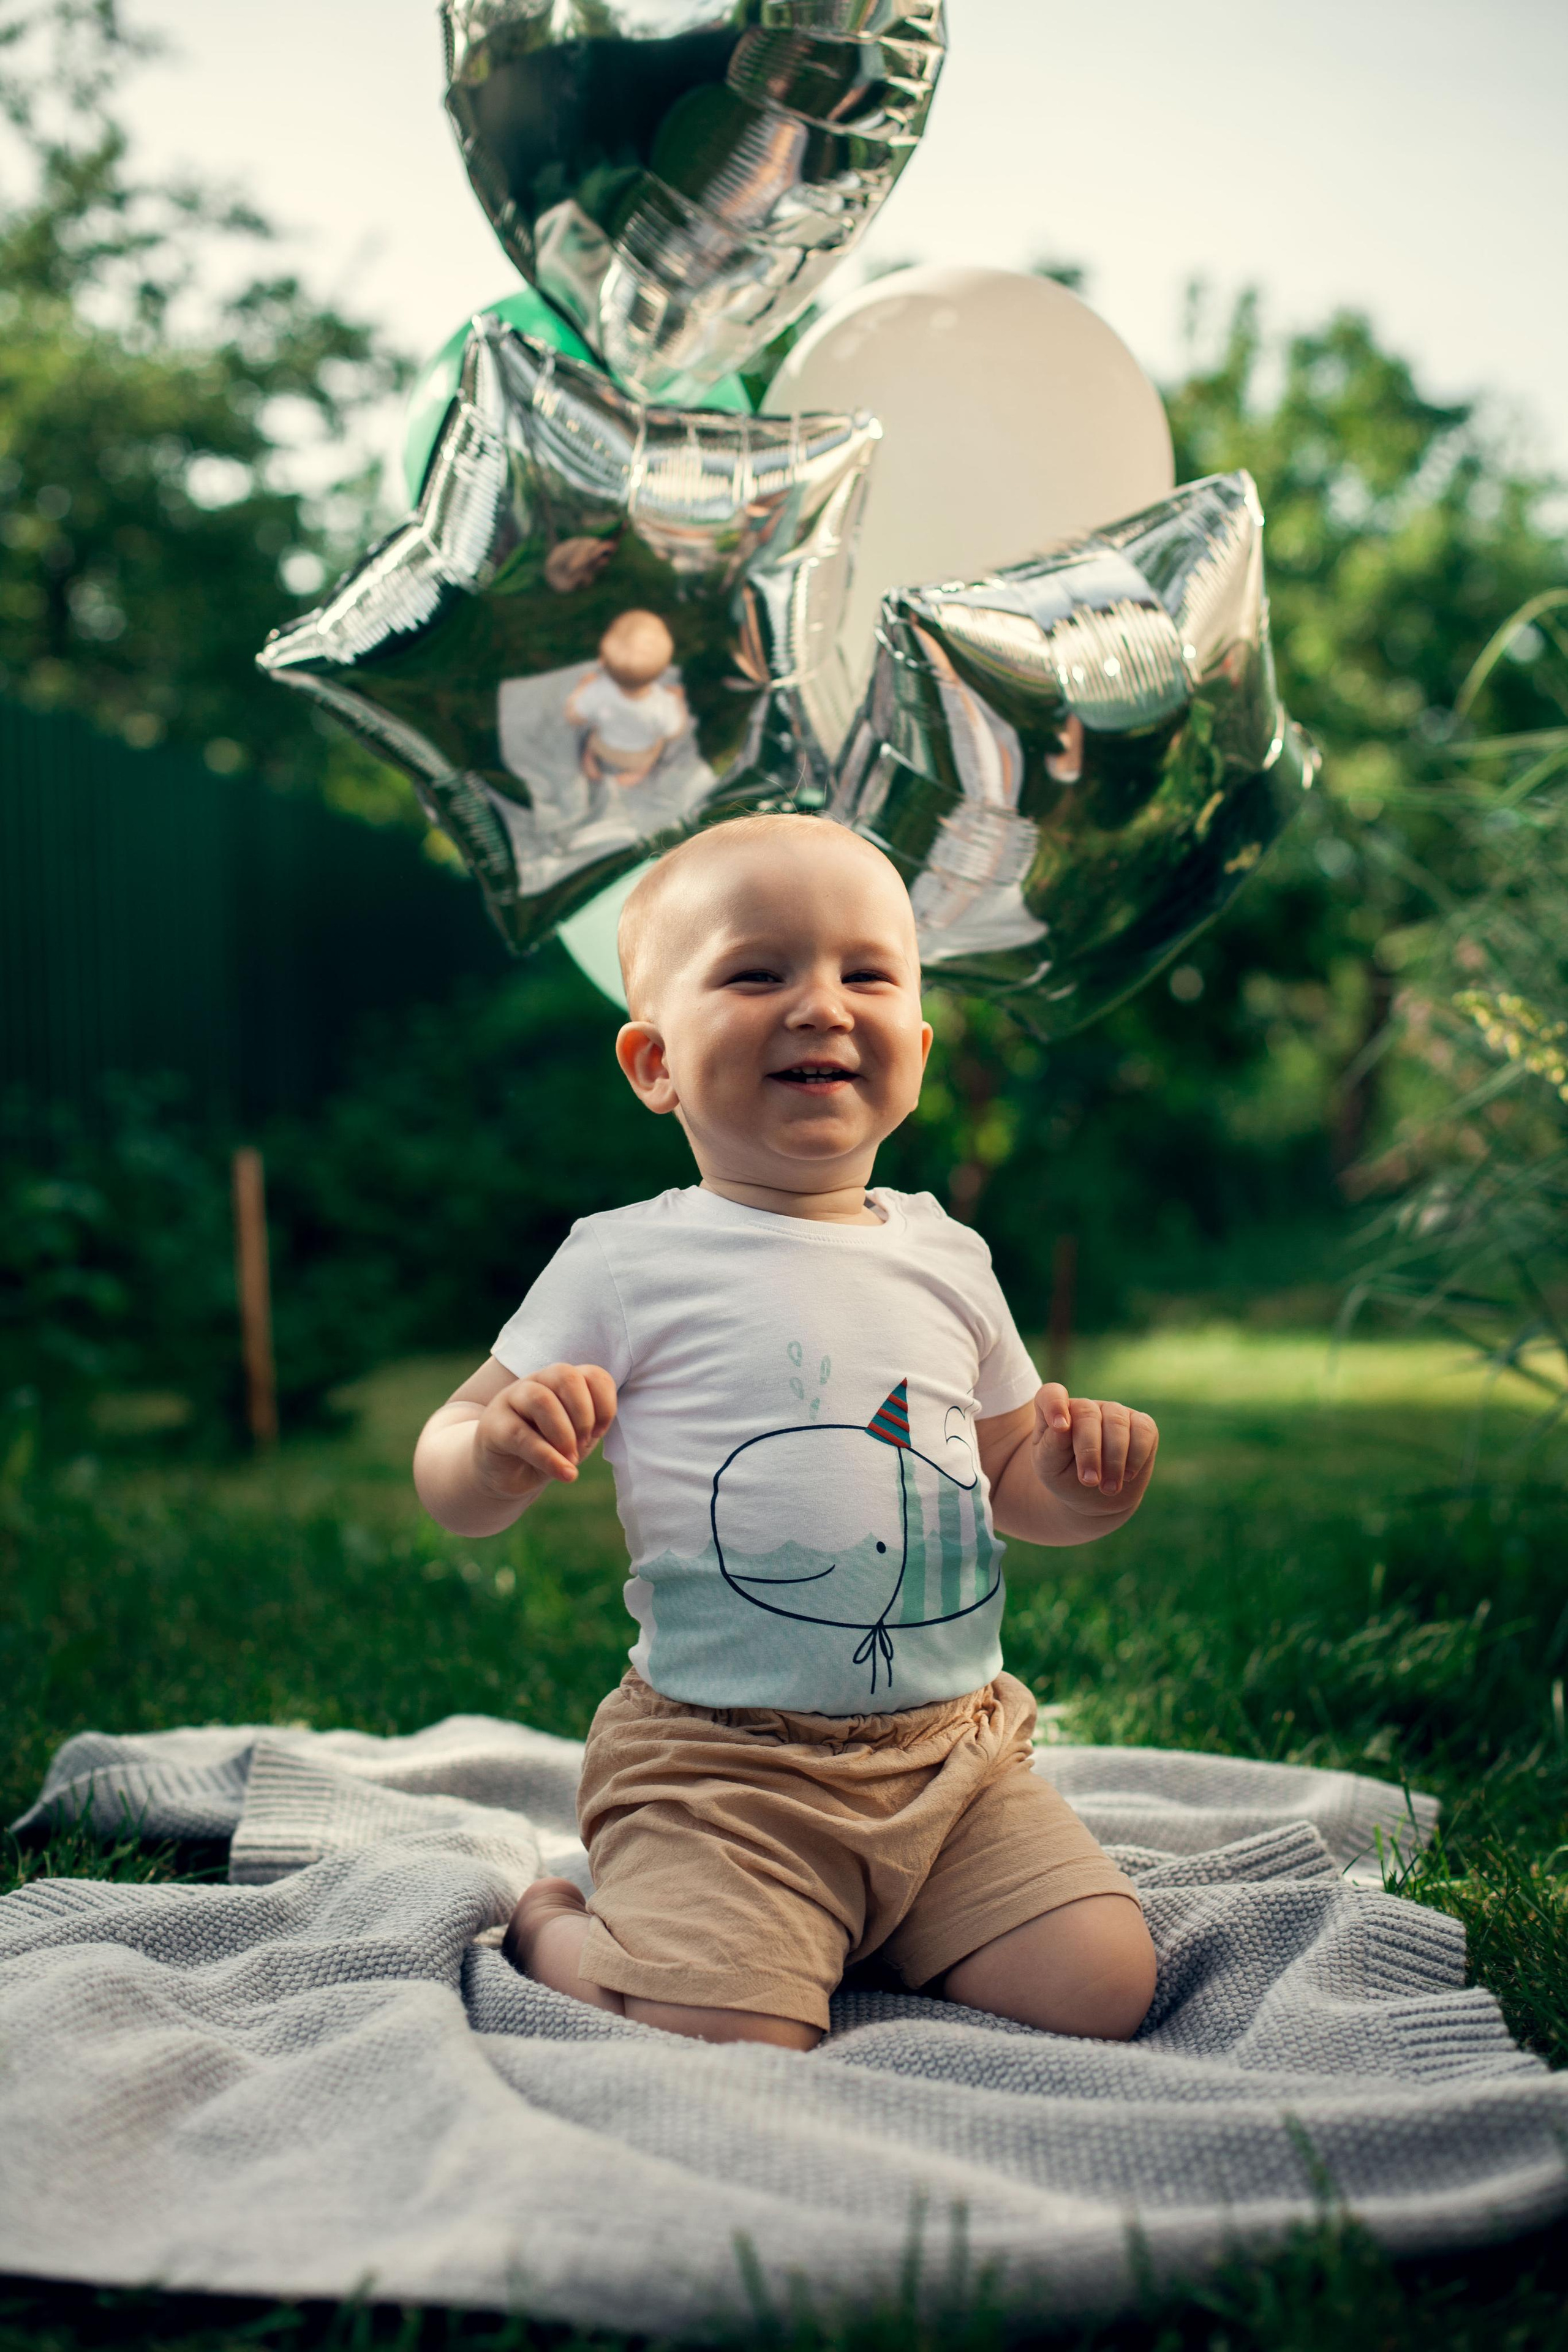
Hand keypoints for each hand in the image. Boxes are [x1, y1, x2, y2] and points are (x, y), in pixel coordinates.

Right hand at [474, 1363, 616, 1499]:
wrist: (505, 1472)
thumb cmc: (546, 1448)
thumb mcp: (575, 1437)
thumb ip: (588, 1426)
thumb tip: (593, 1431)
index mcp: (561, 1381)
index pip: (593, 1375)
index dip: (605, 1404)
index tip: (600, 1433)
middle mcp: (536, 1382)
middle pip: (566, 1377)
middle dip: (584, 1415)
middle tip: (584, 1444)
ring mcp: (511, 1399)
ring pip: (542, 1400)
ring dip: (564, 1433)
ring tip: (571, 1459)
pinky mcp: (493, 1425)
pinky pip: (522, 1435)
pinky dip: (549, 1457)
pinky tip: (564, 1473)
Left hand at [1029, 1384, 1157, 1518]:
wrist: (1094, 1497)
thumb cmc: (1065, 1477)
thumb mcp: (1050, 1468)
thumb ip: (1052, 1446)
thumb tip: (1062, 1427)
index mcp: (1055, 1414)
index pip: (1051, 1394)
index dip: (1055, 1405)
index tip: (1060, 1427)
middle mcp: (1085, 1408)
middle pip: (1087, 1414)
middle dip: (1089, 1451)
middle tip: (1090, 1481)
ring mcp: (1114, 1413)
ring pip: (1117, 1422)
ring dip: (1114, 1459)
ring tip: (1108, 1488)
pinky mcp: (1141, 1424)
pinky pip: (1143, 1430)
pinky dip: (1137, 1456)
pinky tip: (1127, 1475)